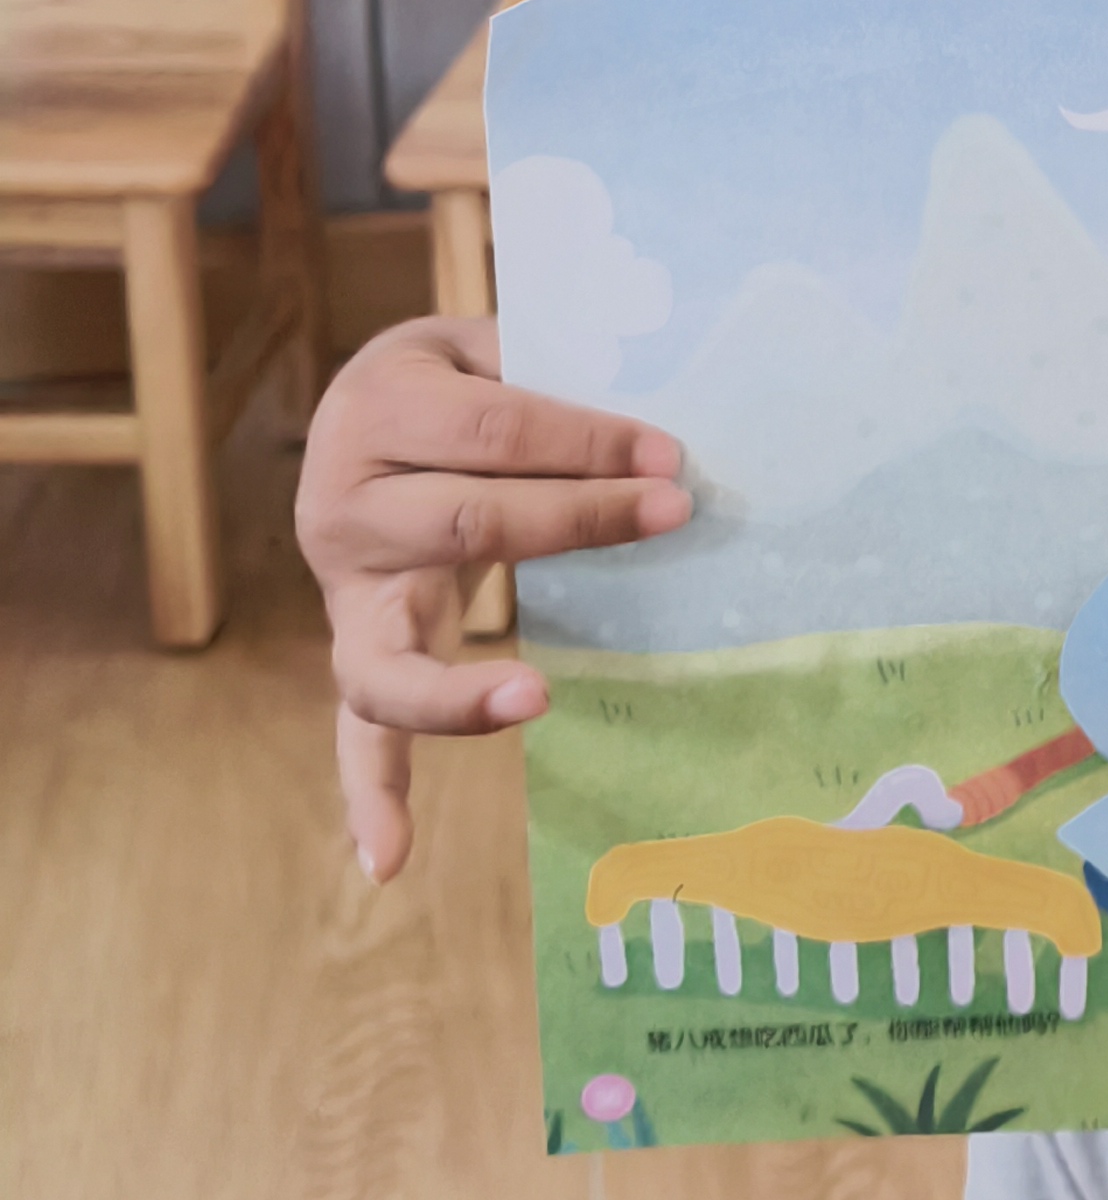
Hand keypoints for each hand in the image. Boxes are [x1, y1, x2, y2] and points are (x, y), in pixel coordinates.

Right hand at [295, 316, 690, 882]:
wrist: (364, 405)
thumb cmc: (457, 374)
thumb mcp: (484, 338)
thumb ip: (548, 361)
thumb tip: (658, 395)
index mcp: (378, 409)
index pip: (496, 436)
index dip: (587, 443)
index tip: (670, 455)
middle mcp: (342, 504)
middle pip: (464, 524)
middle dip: (575, 521)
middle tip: (674, 514)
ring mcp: (343, 588)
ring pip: (395, 648)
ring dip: (470, 682)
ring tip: (532, 701)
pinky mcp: (358, 644)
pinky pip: (357, 728)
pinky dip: (368, 794)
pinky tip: (390, 861)